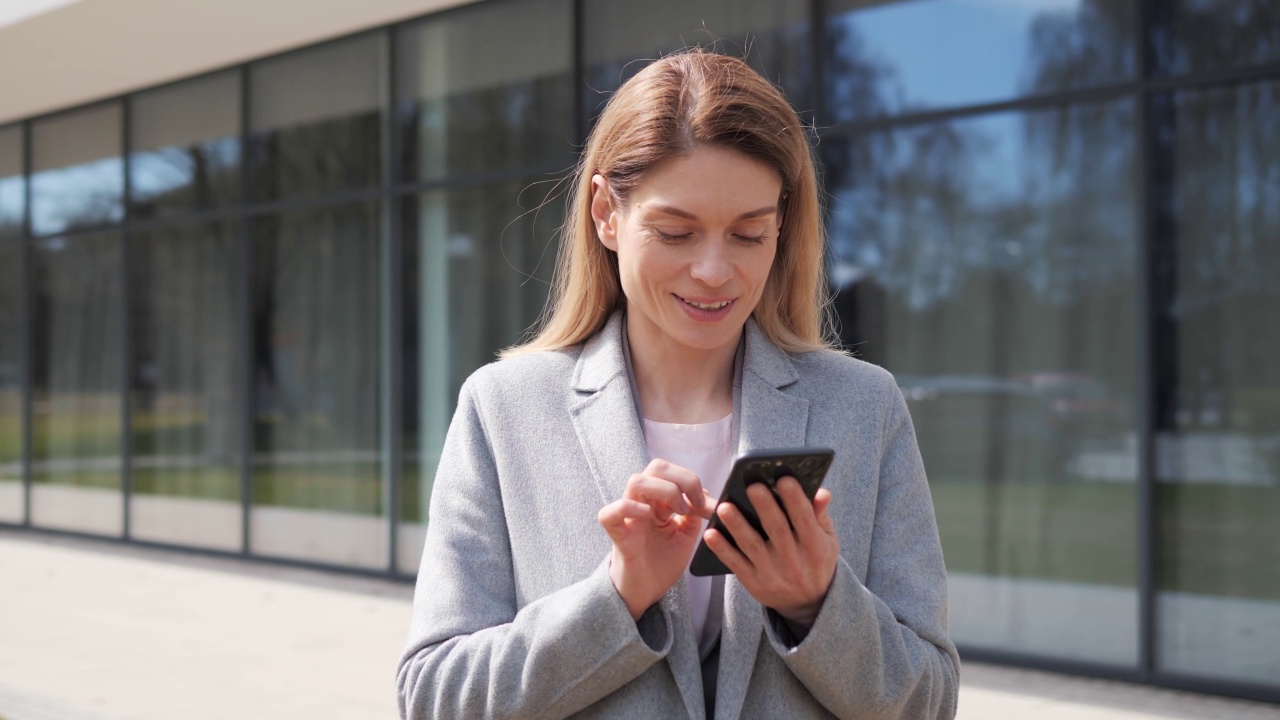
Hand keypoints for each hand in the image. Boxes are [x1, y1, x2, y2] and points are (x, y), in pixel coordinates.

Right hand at [598, 459, 714, 619]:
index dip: (692, 481)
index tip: (707, 504)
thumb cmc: (663, 561)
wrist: (647, 591)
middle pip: (655, 467)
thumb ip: (694, 513)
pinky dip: (627, 508)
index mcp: (658, 500)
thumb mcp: (686, 534)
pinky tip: (647, 515)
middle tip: (694, 504)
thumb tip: (708, 493)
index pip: (671, 471)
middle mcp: (642, 502)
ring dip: (664, 491)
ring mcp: (628, 517)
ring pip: (636, 482)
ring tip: (676, 513)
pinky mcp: (617, 535)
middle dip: (681, 479)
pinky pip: (609, 513)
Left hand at [703, 477, 838, 629]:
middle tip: (752, 486)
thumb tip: (821, 491)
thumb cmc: (816, 561)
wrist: (808, 604)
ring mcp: (773, 574)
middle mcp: (795, 562)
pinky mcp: (754, 583)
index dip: (795, 500)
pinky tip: (711, 534)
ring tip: (724, 506)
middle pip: (777, 530)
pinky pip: (736, 564)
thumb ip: (820, 515)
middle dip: (765, 507)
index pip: (805, 520)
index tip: (785, 479)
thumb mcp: (828, 541)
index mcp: (815, 548)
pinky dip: (722, 549)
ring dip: (737, 526)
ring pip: (753, 546)